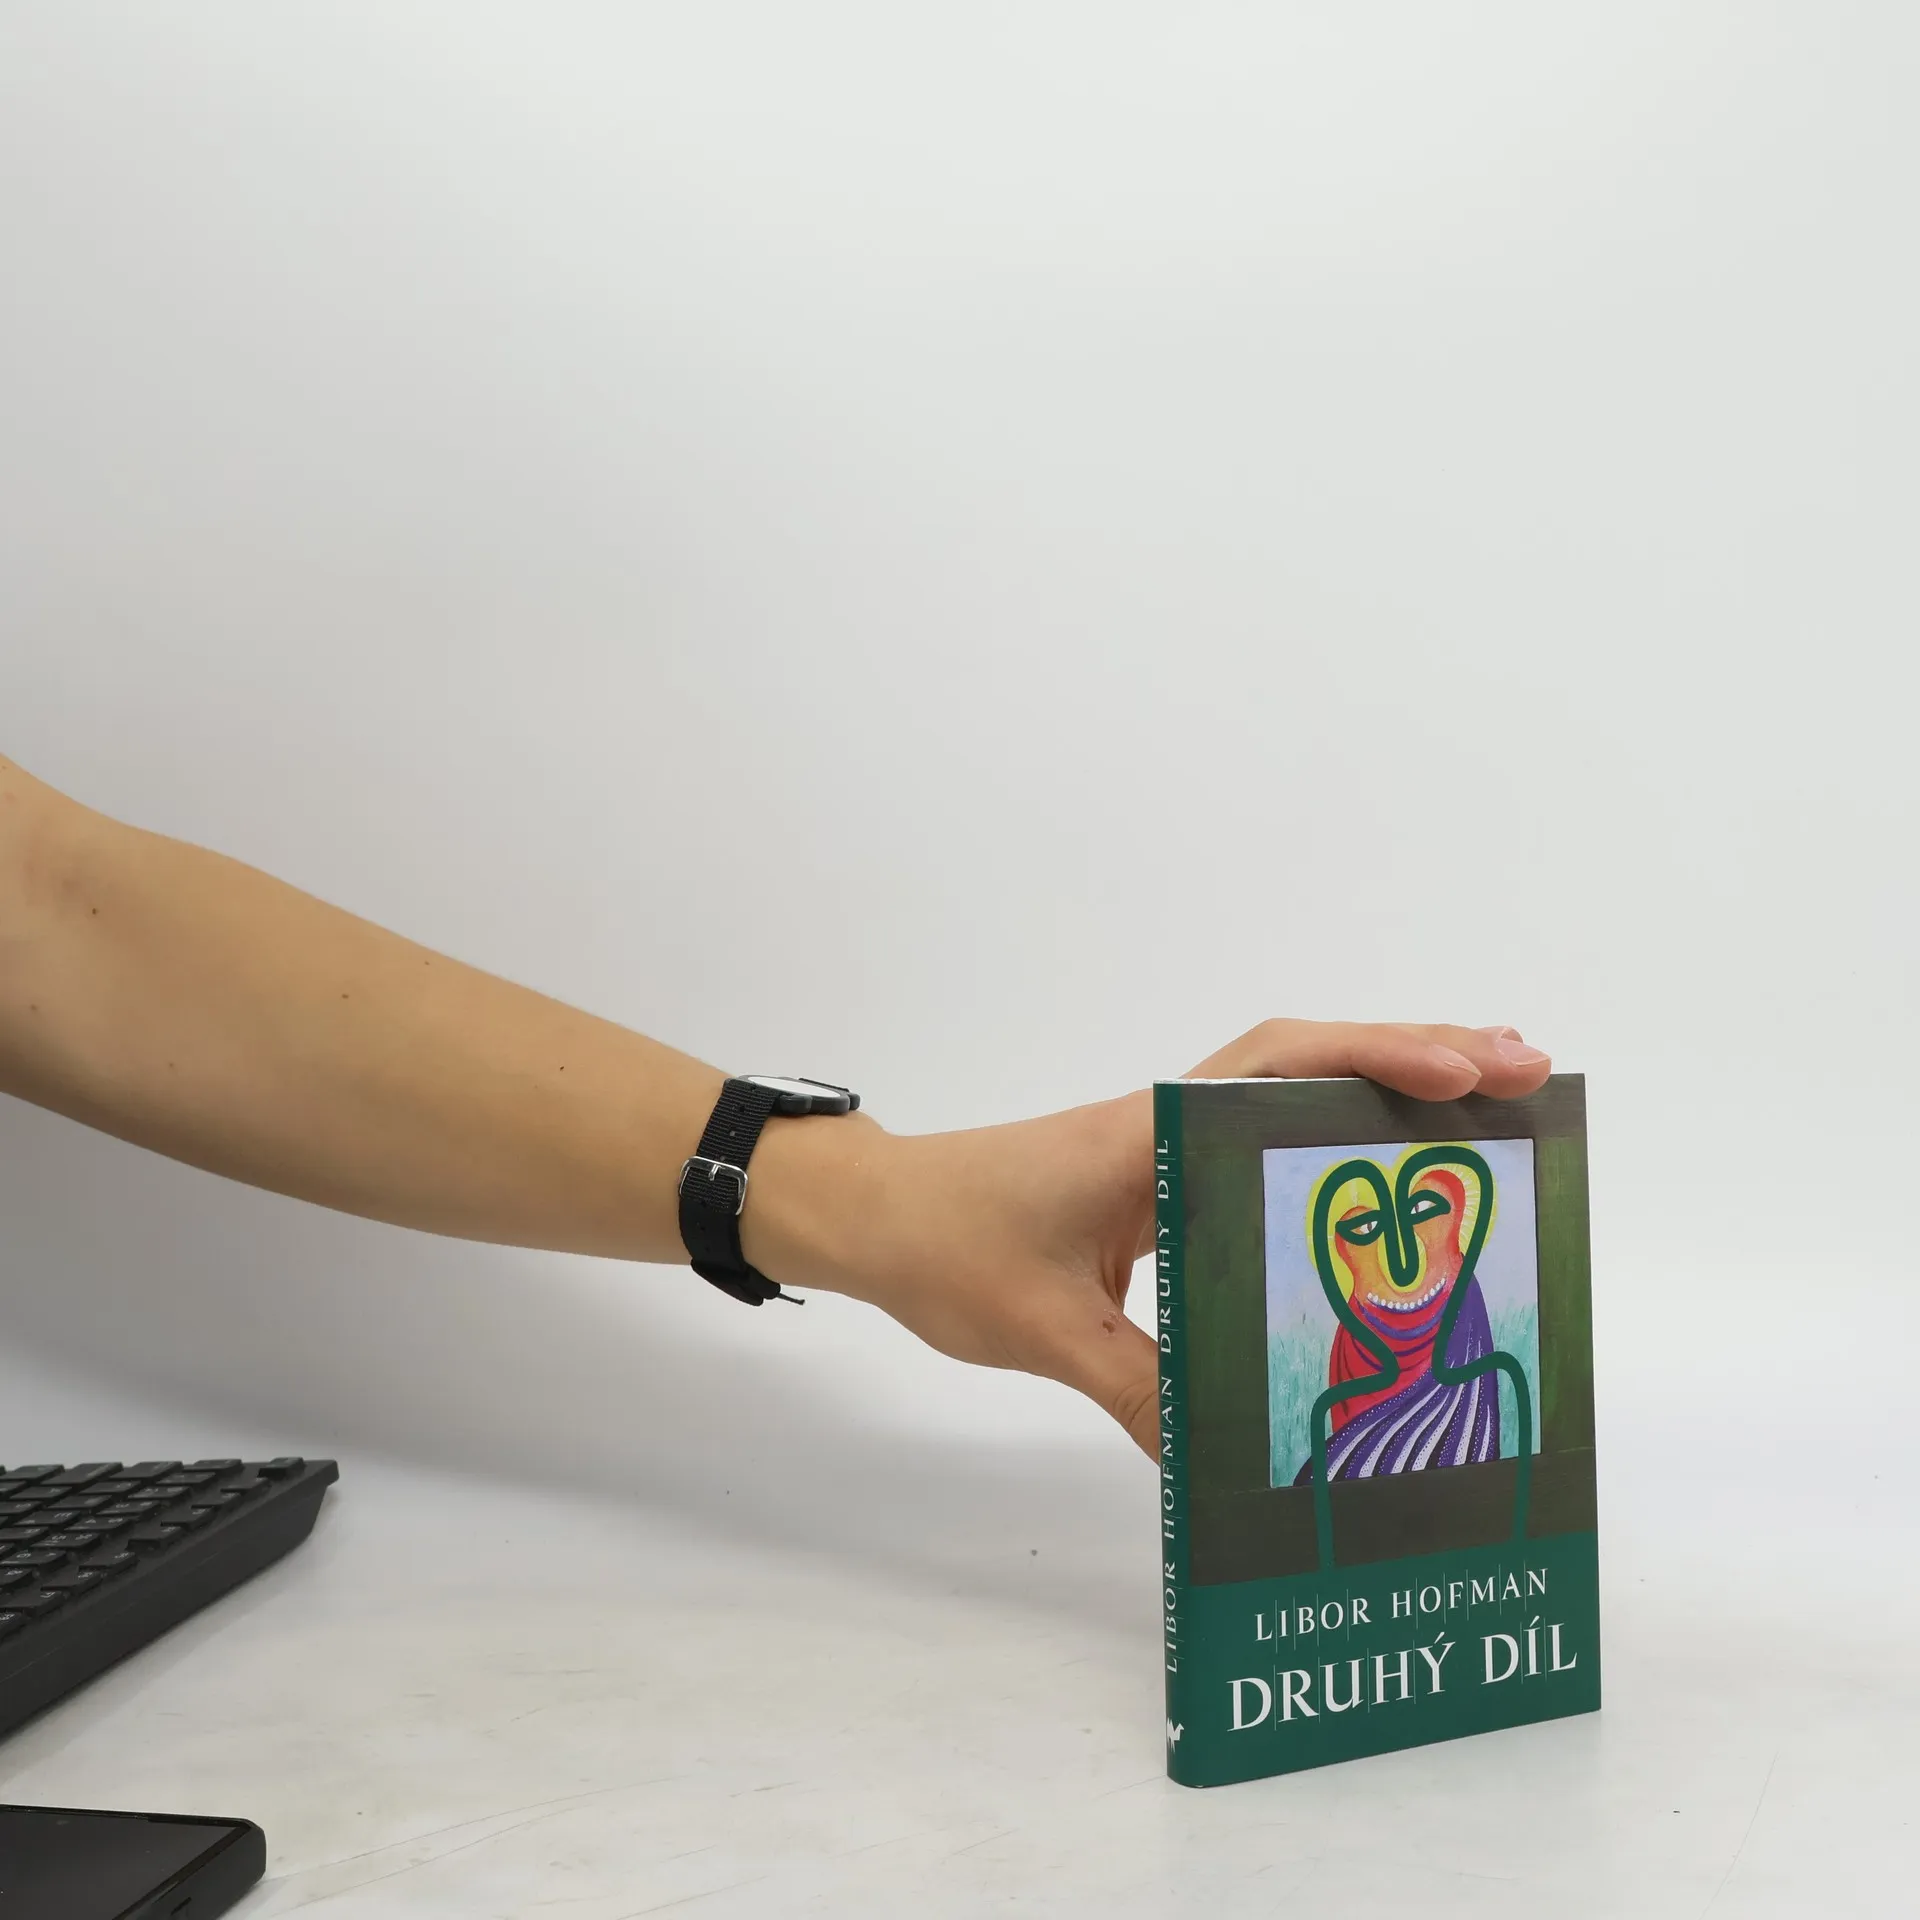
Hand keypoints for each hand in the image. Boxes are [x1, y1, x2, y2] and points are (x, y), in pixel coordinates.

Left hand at [751, 1019, 1550, 1456]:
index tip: (1468, 1074)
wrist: (870, 1217)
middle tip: (1526, 1072)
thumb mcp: (1046, 1330)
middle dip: (1418, 1057)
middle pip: (1310, 1059)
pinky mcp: (1151, 1175)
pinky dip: (1324, 1138)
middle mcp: (1168, 1121)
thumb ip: (1141, 1390)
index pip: (1281, 1065)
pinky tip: (1367, 1184)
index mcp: (1150, 1134)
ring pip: (1289, 1091)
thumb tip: (1230, 1465)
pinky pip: (1255, 1142)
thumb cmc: (945, 1248)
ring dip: (1381, 1087)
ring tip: (1486, 1108)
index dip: (1379, 1059)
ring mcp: (1162, 1142)